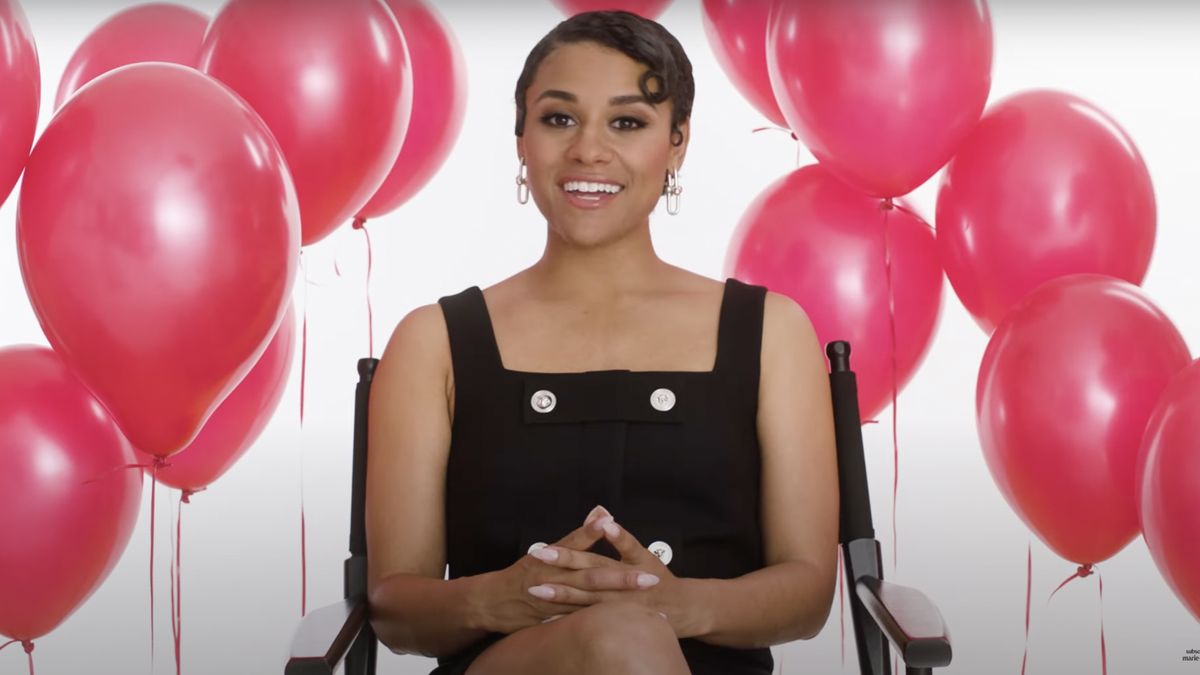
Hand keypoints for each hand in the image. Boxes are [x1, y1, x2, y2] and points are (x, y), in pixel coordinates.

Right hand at [474, 506, 661, 633]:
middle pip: (592, 579)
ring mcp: (555, 604)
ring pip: (590, 604)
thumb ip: (579, 535)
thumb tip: (602, 512)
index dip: (604, 544)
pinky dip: (602, 625)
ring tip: (649, 610)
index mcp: (554, 560)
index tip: (633, 545)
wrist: (492, 602)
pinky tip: (624, 628)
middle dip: (622, 581)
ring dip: (619, 608)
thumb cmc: (523, 573)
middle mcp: (555, 580)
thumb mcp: (547, 550)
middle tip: (651, 579)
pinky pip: (582, 624)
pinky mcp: (555, 623)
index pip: (584, 551)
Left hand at [528, 510, 705, 637]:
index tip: (563, 537)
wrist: (680, 610)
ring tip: (535, 588)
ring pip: (586, 599)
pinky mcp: (613, 621)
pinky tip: (546, 619)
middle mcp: (626, 584)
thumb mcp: (642, 554)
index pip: (608, 548)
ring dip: (560, 595)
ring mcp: (619, 605)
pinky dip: (568, 620)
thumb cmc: (657, 578)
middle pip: (592, 573)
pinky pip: (587, 621)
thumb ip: (620, 537)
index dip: (588, 542)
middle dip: (564, 564)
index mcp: (633, 562)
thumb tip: (601, 513)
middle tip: (539, 555)